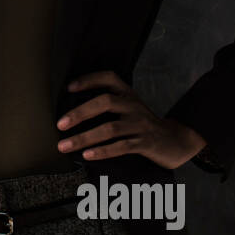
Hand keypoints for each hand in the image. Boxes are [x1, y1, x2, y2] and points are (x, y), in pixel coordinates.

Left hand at [55, 70, 207, 169]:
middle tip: (60, 124)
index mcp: (128, 94)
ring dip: (84, 138)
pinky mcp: (145, 143)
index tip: (70, 87)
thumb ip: (109, 105)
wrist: (174, 141)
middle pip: (105, 102)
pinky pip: (121, 147)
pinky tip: (88, 155)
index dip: (89, 80)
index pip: (109, 78)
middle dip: (80, 113)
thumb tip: (72, 112)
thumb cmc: (143, 125)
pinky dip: (103, 151)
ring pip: (109, 129)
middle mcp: (133, 105)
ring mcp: (140, 124)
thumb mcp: (129, 109)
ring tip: (65, 145)